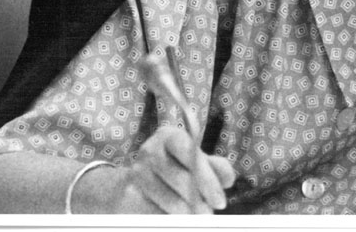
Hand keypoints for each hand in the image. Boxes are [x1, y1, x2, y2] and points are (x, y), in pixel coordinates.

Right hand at [106, 126, 235, 213]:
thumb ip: (215, 167)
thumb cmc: (174, 169)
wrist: (133, 183)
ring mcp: (135, 172)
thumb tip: (229, 179)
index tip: (221, 201)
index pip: (190, 152)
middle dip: (200, 200)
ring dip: (187, 213)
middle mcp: (149, 150)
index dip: (207, 178)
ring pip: (168, 199)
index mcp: (169, 136)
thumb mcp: (195, 162)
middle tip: (211, 215)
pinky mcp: (127, 195)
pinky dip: (168, 219)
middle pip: (180, 178)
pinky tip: (175, 219)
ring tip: (197, 218)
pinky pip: (153, 212)